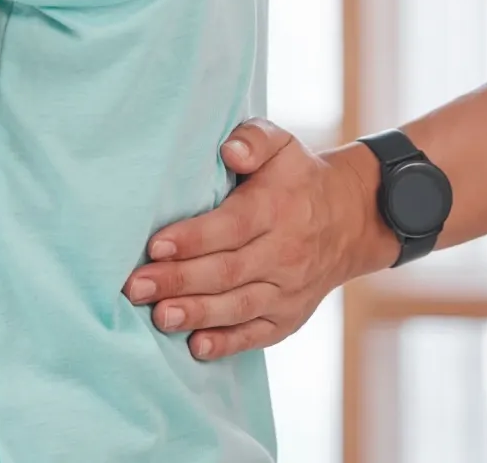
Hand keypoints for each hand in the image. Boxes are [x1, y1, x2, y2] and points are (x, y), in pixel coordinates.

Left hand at [121, 120, 399, 360]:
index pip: (232, 226)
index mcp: (277, 208)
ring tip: (159, 317)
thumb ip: (254, 139)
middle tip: (136, 287)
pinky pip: (257, 334)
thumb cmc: (298, 178)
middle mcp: (285, 252)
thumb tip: (230, 152)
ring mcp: (288, 290)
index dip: (193, 238)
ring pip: (238, 306)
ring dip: (196, 313)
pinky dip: (227, 343)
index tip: (155, 245)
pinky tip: (196, 347)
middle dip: (179, 281)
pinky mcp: (288, 317)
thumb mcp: (282, 144)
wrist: (350, 219)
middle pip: (227, 271)